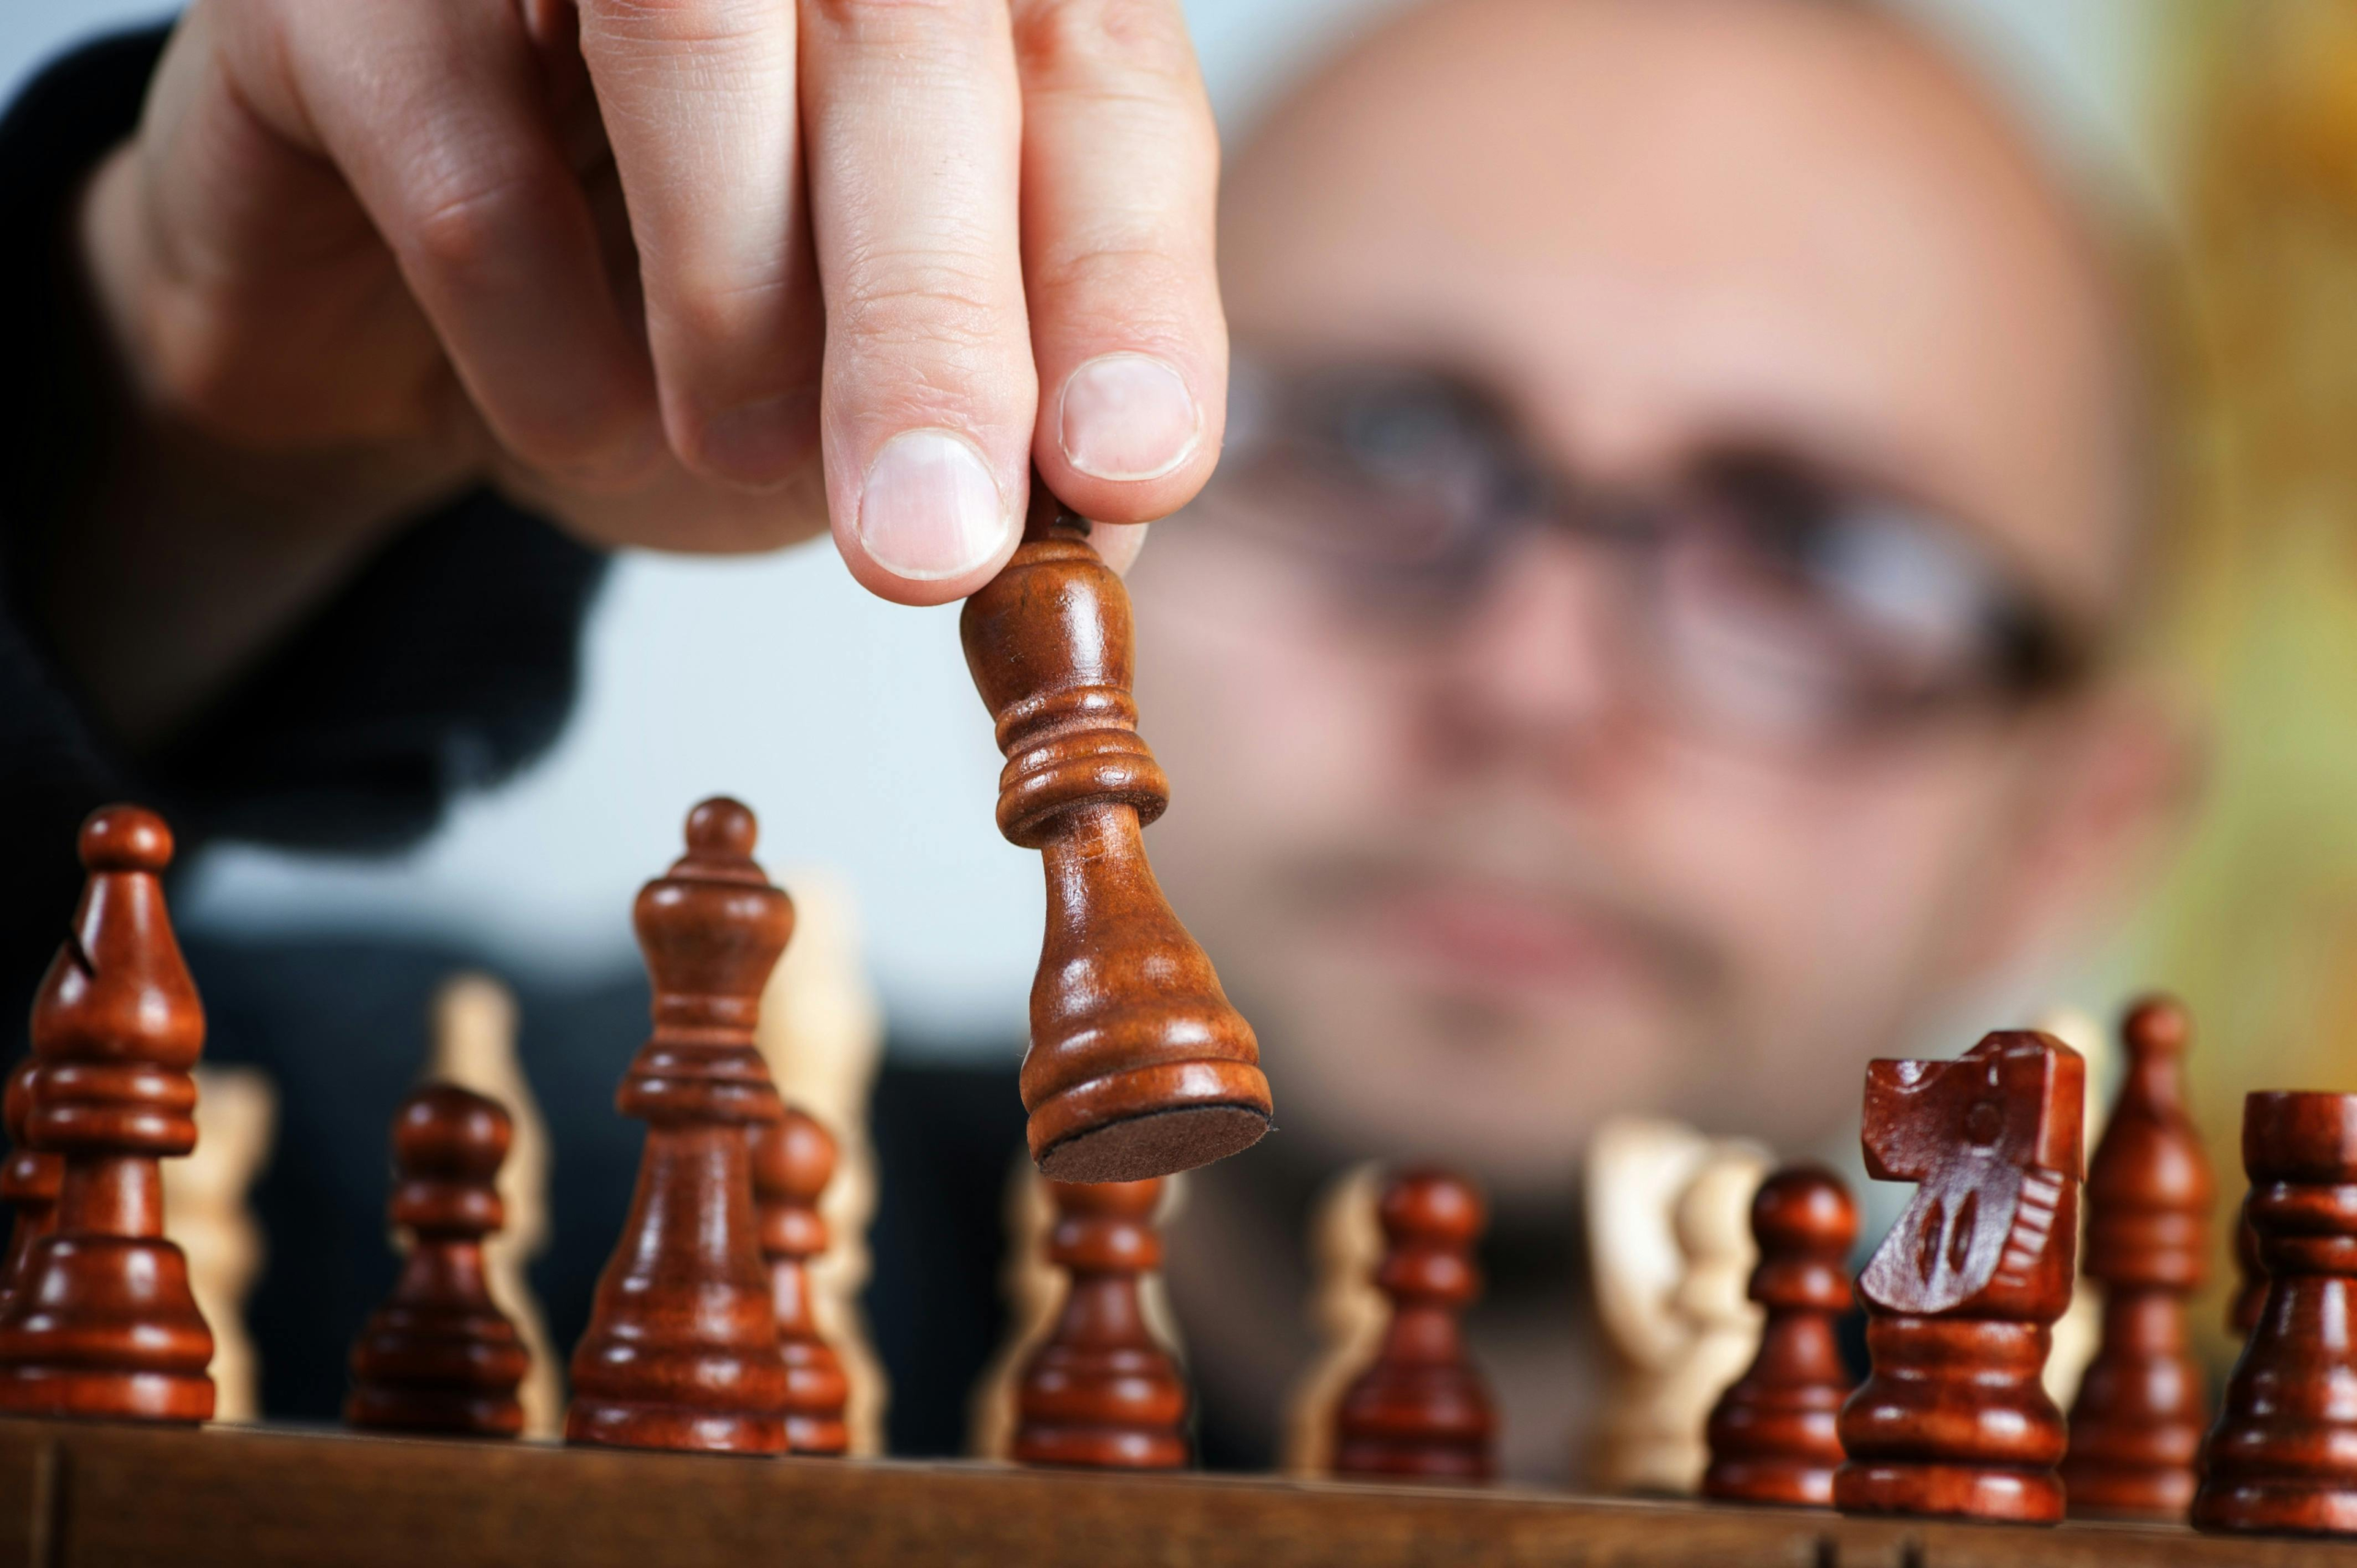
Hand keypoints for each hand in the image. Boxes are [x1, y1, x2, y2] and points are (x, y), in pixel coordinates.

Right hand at [79, 0, 1223, 603]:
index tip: (1124, 470)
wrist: (400, 330)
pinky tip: (571, 411)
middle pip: (909, 29)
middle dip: (933, 320)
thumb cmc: (678, 331)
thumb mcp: (882, 388)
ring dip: (737, 303)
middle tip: (930, 543)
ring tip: (735, 448)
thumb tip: (1109, 497)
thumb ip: (1013, 415)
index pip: (1098, 77)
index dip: (1123, 278)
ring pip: (687, 28)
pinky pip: (468, 171)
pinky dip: (544, 351)